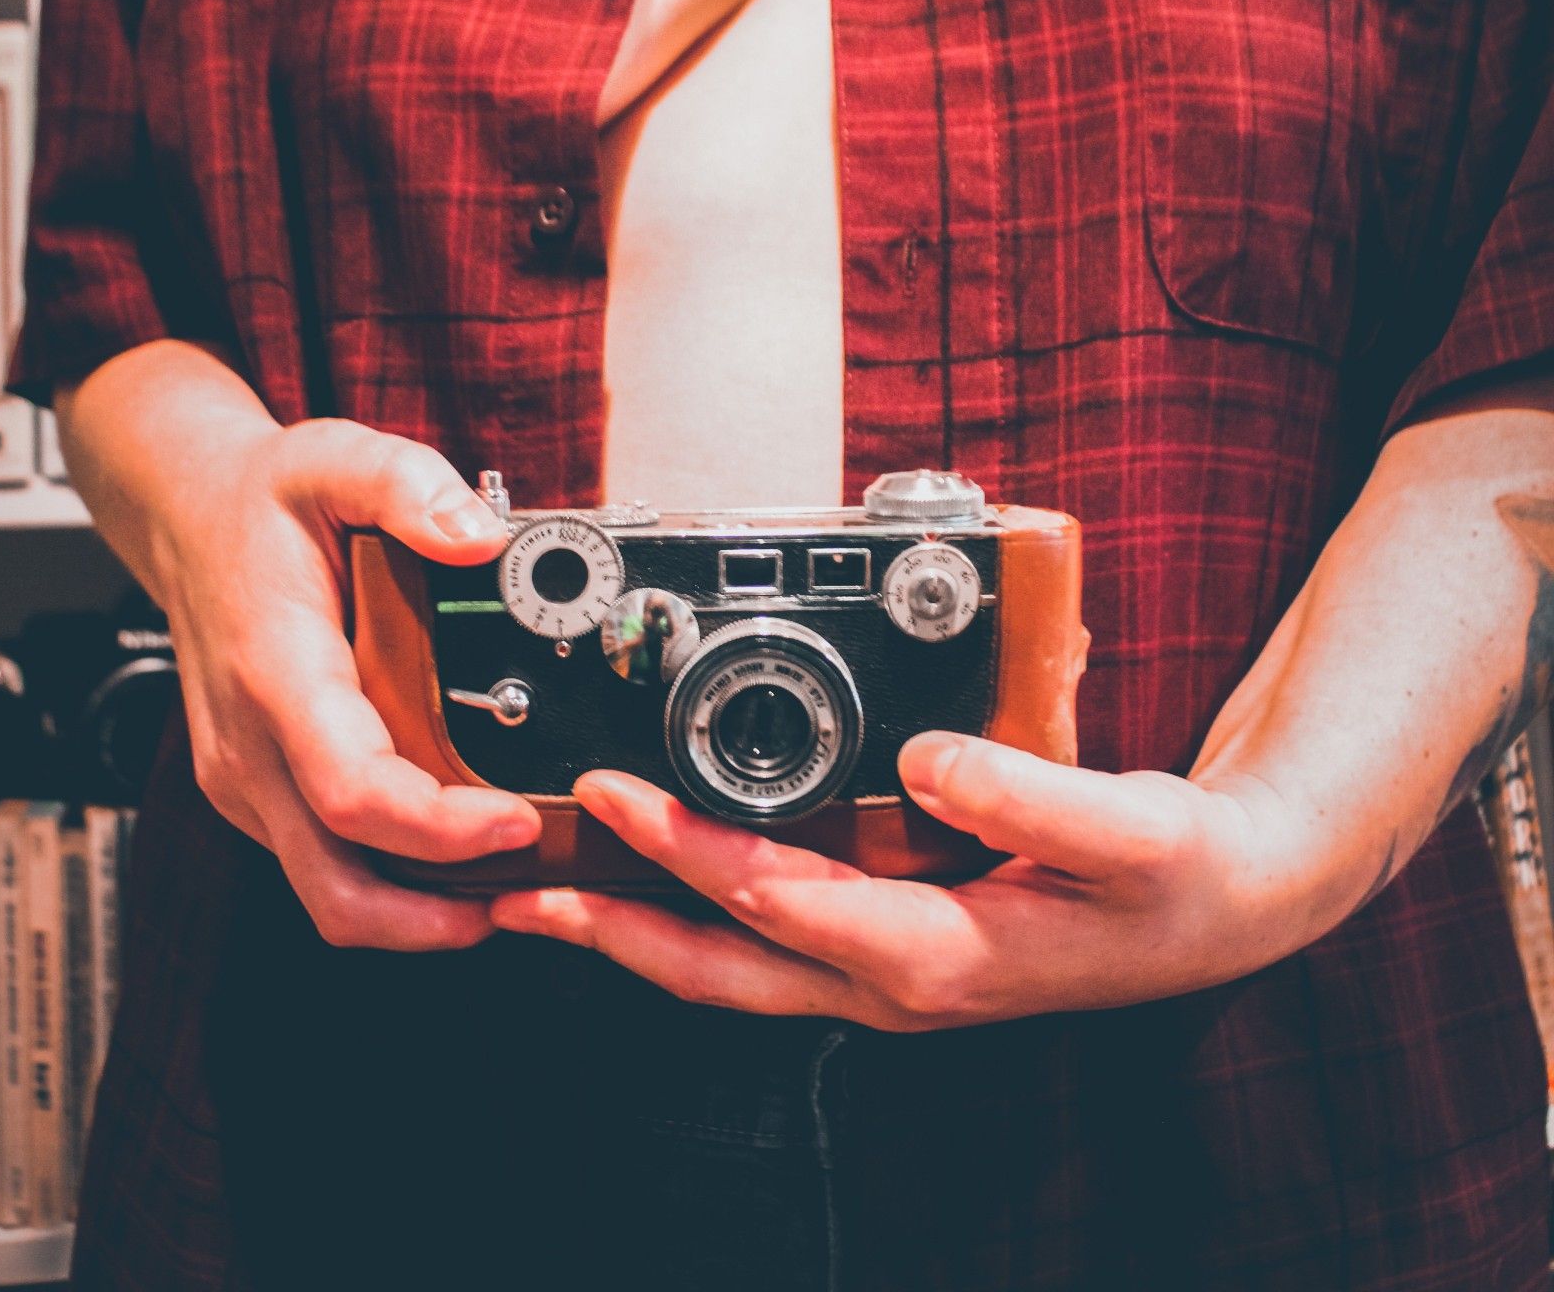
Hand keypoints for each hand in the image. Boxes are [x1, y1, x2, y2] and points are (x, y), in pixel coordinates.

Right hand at [151, 416, 540, 950]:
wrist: (189, 520)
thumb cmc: (262, 500)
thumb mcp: (335, 459)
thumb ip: (409, 486)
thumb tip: (480, 536)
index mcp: (276, 672)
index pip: (354, 790)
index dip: (440, 827)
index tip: (517, 820)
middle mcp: (249, 745)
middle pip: (336, 883)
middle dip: (432, 914)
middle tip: (528, 889)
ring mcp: (246, 778)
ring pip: (326, 890)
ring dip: (415, 913)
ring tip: (508, 888)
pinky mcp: (256, 791)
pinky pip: (321, 863)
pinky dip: (390, 881)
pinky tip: (456, 855)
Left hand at [488, 735, 1316, 1028]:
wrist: (1222, 907)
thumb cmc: (1176, 875)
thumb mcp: (1130, 831)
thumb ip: (1033, 795)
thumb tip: (926, 760)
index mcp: (942, 951)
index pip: (781, 903)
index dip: (686, 852)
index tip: (610, 795)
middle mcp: (899, 980)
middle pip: (725, 966)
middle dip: (615, 928)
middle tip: (518, 889)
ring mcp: (892, 975)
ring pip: (738, 970)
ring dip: (640, 937)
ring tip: (550, 902)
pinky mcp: (898, 949)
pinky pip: (774, 946)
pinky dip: (702, 920)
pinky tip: (668, 883)